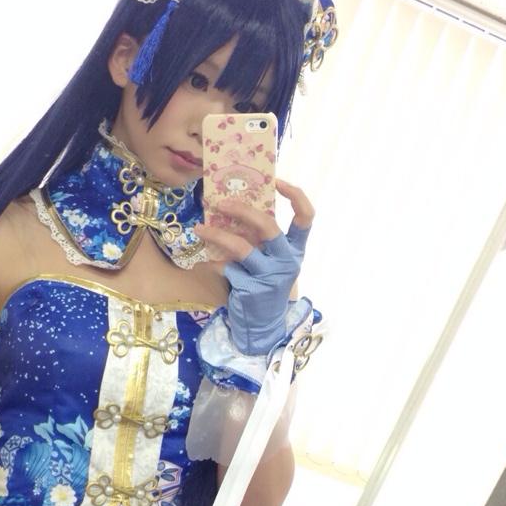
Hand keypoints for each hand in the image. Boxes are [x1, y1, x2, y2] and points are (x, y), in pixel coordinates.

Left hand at [196, 179, 314, 354]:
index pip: (306, 218)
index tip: (277, 180)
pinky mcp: (251, 289)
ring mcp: (269, 276)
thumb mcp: (271, 262)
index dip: (295, 196)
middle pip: (268, 227)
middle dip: (243, 210)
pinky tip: (207, 261)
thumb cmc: (265, 286)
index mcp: (296, 250)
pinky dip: (214, 262)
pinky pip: (226, 268)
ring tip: (199, 228)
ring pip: (241, 247)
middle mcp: (287, 261)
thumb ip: (262, 241)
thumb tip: (233, 208)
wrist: (263, 325)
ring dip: (217, 234)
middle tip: (221, 202)